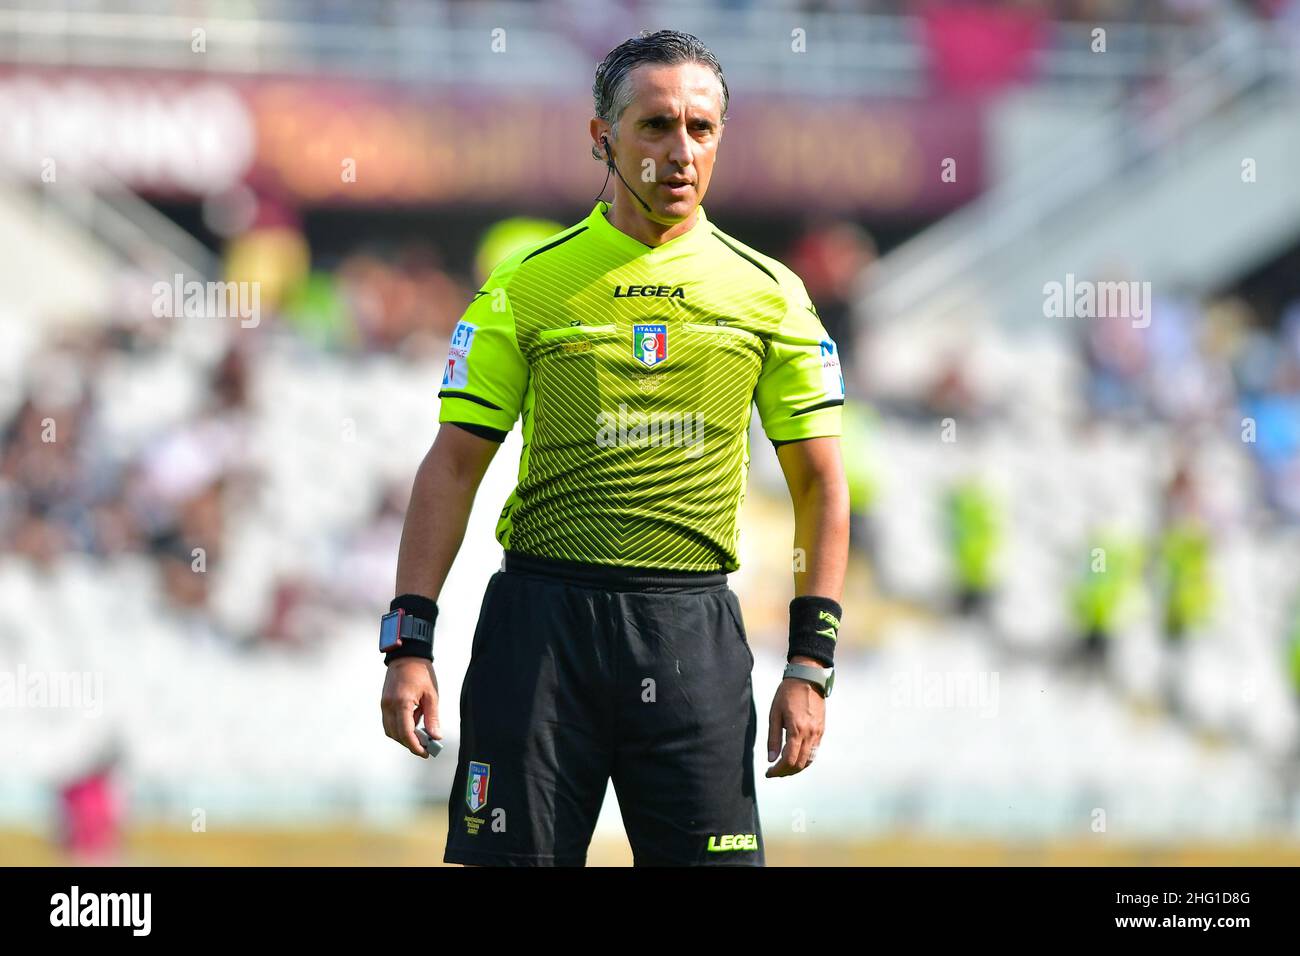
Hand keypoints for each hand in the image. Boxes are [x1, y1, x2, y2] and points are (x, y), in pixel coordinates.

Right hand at [381, 658, 441, 757]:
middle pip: (396, 735)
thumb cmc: (420, 672)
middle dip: (410, 743)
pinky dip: (399, 728)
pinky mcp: (384, 703)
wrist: (407, 655)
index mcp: (402, 703)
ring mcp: (384, 704)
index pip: (405, 733)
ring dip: (404, 737)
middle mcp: (389, 705)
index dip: (415, 746)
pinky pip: (389, 722)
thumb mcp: (431, 695)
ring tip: (420, 733)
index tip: (425, 753)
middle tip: (425, 746)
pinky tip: (412, 722)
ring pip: (390, 731)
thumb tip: (435, 736)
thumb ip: (432, 717)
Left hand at [765, 656, 825, 777]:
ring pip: (808, 760)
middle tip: (774, 772)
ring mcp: (818, 733)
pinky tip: (795, 758)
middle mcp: (810, 734)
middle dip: (785, 772)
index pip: (788, 760)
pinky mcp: (821, 730)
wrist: (808, 678)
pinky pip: (814, 751)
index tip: (768, 772)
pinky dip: (804, 760)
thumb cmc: (787, 693)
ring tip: (783, 768)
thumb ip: (772, 738)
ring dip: (795, 768)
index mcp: (796, 729)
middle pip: (799, 764)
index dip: (778, 770)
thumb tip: (770, 759)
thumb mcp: (774, 714)